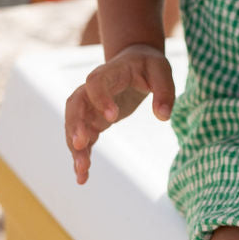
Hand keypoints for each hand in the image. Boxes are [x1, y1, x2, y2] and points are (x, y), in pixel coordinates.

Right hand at [64, 44, 174, 184]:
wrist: (135, 61)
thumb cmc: (148, 66)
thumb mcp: (162, 71)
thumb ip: (164, 91)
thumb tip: (163, 116)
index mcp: (111, 72)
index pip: (96, 82)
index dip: (100, 98)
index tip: (113, 117)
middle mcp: (93, 89)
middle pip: (75, 104)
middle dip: (75, 124)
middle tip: (81, 143)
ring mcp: (90, 106)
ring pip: (73, 124)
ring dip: (75, 146)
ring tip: (81, 170)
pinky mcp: (92, 121)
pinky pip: (81, 138)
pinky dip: (80, 156)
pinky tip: (82, 177)